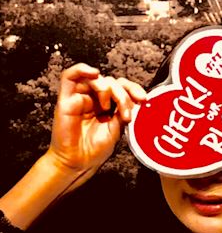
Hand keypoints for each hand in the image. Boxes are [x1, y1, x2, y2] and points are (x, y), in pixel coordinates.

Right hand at [46, 63, 146, 191]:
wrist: (78, 163)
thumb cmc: (95, 151)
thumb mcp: (116, 130)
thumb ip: (122, 112)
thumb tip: (134, 100)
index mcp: (107, 106)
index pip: (121, 88)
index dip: (133, 89)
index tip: (143, 99)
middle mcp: (94, 99)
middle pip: (111, 82)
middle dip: (123, 94)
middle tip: (126, 113)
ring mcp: (80, 98)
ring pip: (95, 79)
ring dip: (106, 89)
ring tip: (107, 108)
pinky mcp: (66, 99)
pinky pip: (70, 76)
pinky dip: (82, 69)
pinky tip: (94, 74)